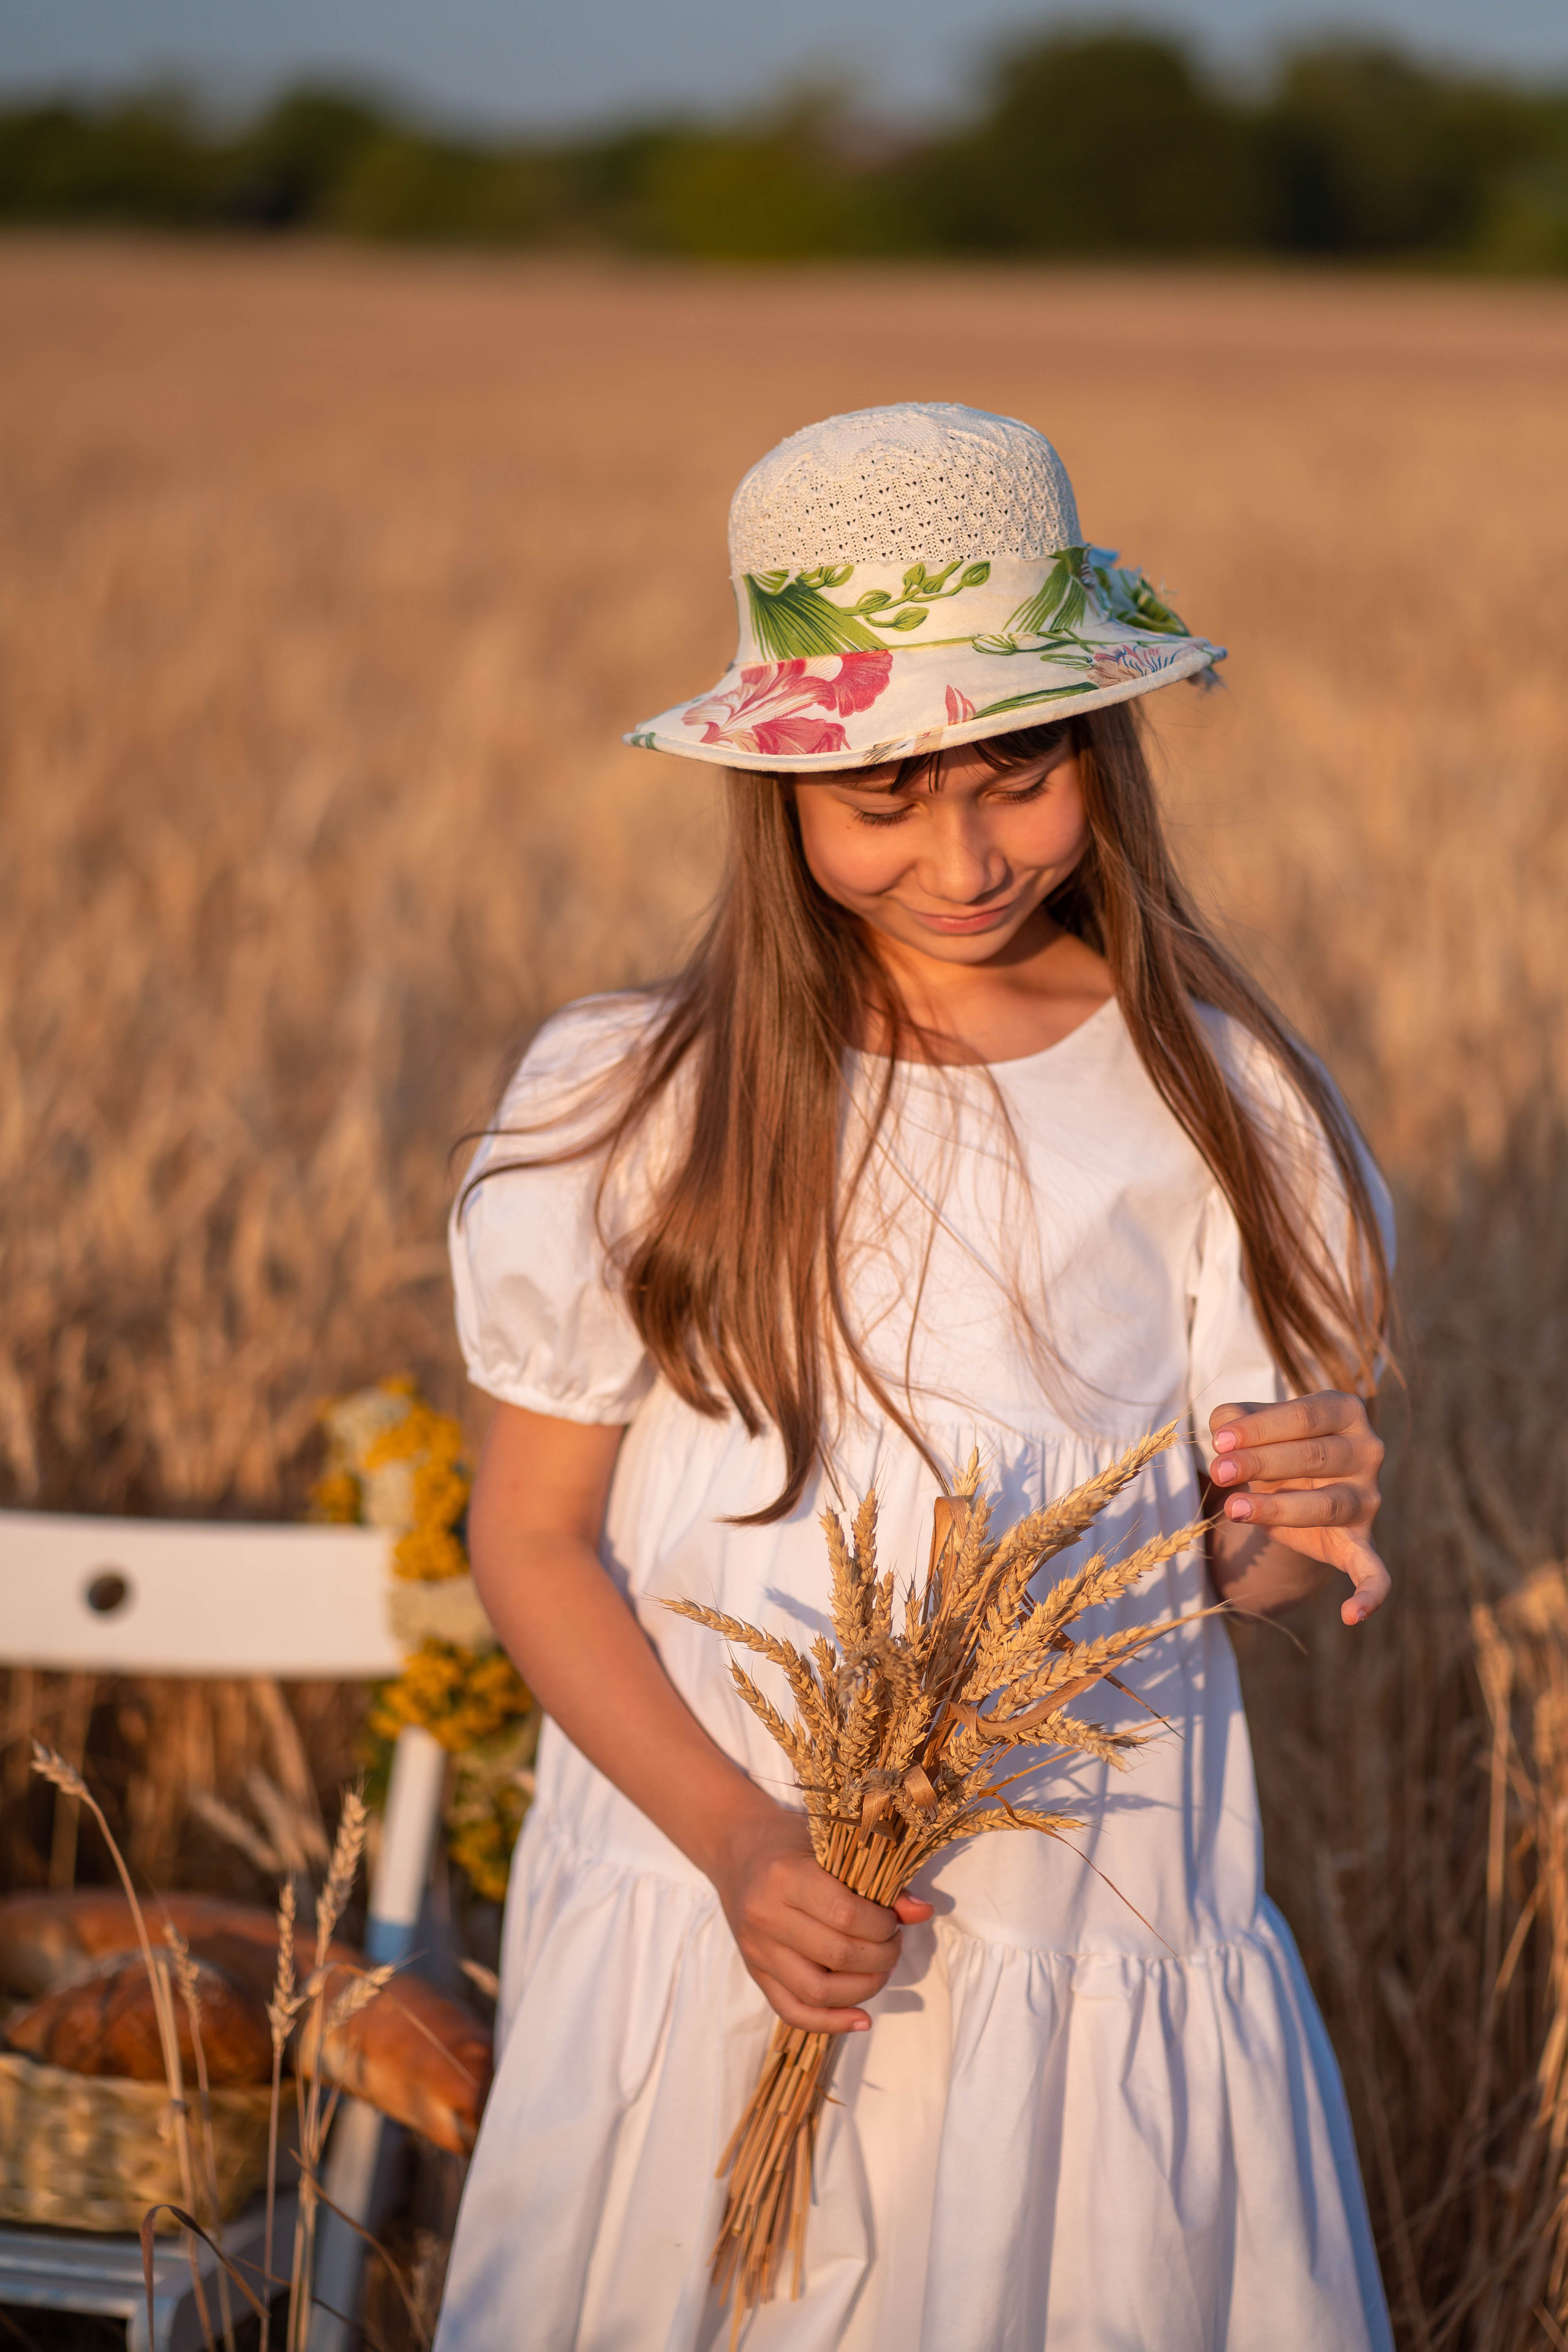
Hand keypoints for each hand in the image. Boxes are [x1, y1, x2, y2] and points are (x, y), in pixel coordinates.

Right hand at [710, 1797, 933, 2033]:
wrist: (736, 1848)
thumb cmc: (791, 1842)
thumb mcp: (831, 1846)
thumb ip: (877, 1880)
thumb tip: (923, 1912)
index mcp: (785, 1876)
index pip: (845, 1915)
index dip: (882, 1925)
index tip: (894, 1920)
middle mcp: (766, 1916)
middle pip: (836, 1957)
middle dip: (881, 1957)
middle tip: (893, 1944)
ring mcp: (757, 1950)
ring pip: (817, 1992)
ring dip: (863, 1989)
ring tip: (880, 1970)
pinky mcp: (755, 1973)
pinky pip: (792, 2011)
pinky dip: (831, 2023)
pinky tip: (861, 2019)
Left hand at [1208, 1392, 1388, 1628]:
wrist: (1297, 1486)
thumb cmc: (1273, 1445)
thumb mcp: (1253, 1425)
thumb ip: (1234, 1419)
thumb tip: (1222, 1430)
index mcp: (1345, 1411)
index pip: (1305, 1415)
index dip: (1261, 1427)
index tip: (1220, 1440)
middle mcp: (1367, 1451)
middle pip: (1315, 1457)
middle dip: (1262, 1463)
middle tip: (1219, 1470)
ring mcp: (1368, 1500)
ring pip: (1328, 1505)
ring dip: (1279, 1509)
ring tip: (1234, 1508)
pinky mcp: (1363, 1542)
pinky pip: (1374, 1572)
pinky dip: (1369, 1594)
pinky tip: (1351, 1616)